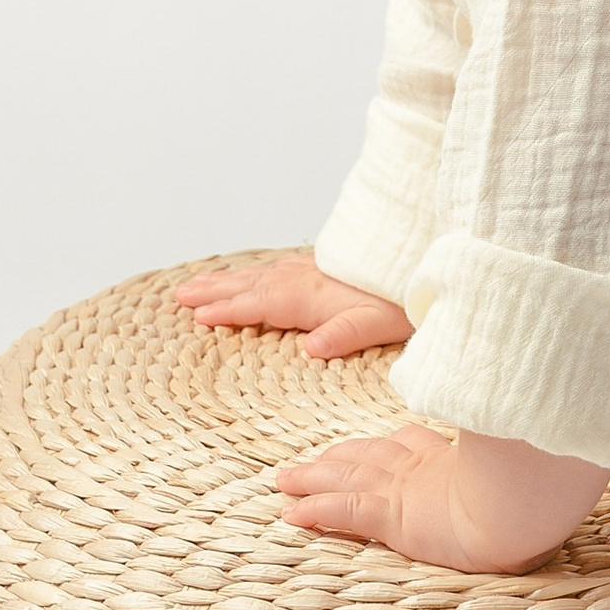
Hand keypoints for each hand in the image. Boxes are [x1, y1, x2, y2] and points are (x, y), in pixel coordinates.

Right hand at [171, 250, 412, 360]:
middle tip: (180, 294)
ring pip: (263, 273)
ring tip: (201, 282)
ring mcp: (317, 269)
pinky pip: (280, 266)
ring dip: (230, 279)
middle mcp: (309, 279)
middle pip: (253, 285)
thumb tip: (310, 350)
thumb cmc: (407, 301)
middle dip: (216, 291)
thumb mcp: (382, 324)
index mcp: (315, 297)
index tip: (196, 315)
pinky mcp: (328, 264)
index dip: (229, 310)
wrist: (429, 259)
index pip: (262, 305)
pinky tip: (256, 273)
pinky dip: (258, 271)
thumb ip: (345, 335)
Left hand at [272, 423, 609, 572]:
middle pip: (371, 457)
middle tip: (310, 461)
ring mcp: (409, 491)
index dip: (387, 445)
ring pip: (348, 479)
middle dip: (339, 458)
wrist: (535, 503)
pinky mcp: (396, 514)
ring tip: (284, 482)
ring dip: (314, 480)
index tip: (375, 443)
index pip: (412, 447)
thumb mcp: (535, 459)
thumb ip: (536, 435)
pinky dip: (318, 511)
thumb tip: (571, 412)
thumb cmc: (541, 478)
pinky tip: (291, 515)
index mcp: (456, 461)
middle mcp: (427, 471)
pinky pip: (347, 513)